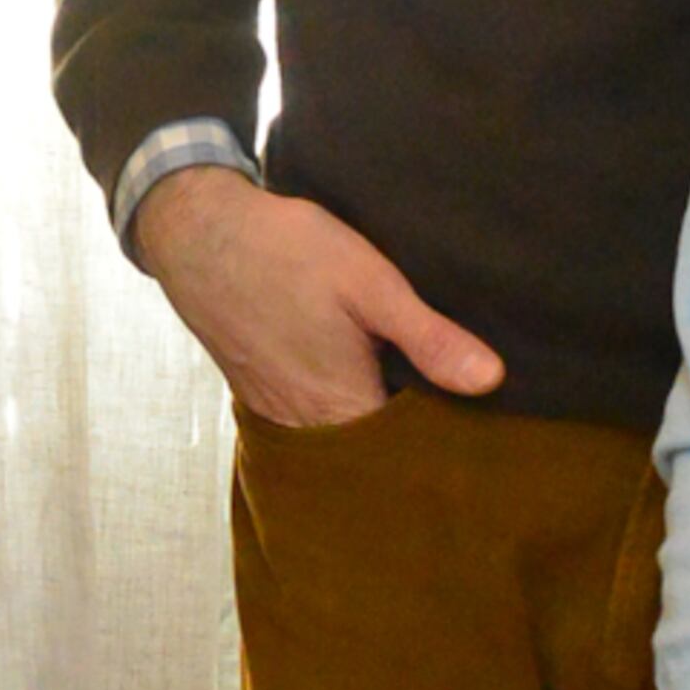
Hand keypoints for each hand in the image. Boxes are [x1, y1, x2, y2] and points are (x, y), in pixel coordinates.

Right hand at [132, 167, 504, 430]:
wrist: (199, 233)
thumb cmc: (286, 252)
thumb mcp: (371, 283)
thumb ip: (429, 339)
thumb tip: (490, 381)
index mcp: (341, 405)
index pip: (406, 456)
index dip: (442, 446)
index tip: (477, 432)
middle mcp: (306, 424)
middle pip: (373, 456)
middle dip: (410, 442)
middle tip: (455, 414)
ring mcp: (278, 412)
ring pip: (341, 440)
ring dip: (374, 426)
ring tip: (418, 401)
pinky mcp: (262, 395)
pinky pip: (313, 421)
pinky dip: (341, 411)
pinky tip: (364, 381)